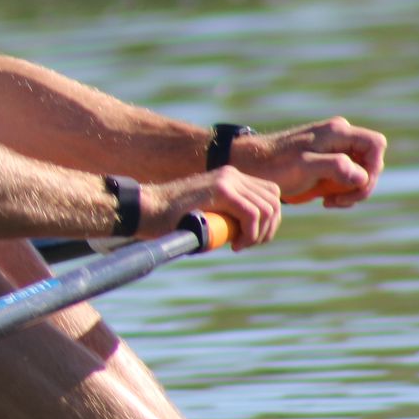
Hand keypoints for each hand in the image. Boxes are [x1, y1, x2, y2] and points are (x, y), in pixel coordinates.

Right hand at [142, 166, 281, 249]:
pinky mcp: (221, 190)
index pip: (268, 194)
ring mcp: (227, 180)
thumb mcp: (205, 214)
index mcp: (230, 178)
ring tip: (240, 244)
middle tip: (246, 244)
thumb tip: (246, 233)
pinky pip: (253, 214)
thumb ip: (225, 216)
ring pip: (267, 207)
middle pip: (273, 200)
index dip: (268, 220)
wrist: (145, 210)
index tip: (249, 238)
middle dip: (268, 228)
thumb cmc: (169, 220)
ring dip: (260, 233)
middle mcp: (232, 174)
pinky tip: (236, 244)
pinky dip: (251, 233)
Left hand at [234, 117, 387, 208]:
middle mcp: (339, 136)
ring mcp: (333, 149)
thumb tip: (362, 176)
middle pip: (370, 161)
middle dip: (361, 185)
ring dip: (351, 191)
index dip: (374, 167)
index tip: (356, 187)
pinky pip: (346, 178)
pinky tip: (325, 200)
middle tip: (338, 201)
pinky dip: (341, 191)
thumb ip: (335, 167)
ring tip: (329, 202)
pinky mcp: (326, 162)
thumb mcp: (304, 166)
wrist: (249, 166)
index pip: (376, 145)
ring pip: (360, 172)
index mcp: (338, 131)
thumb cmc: (274, 165)